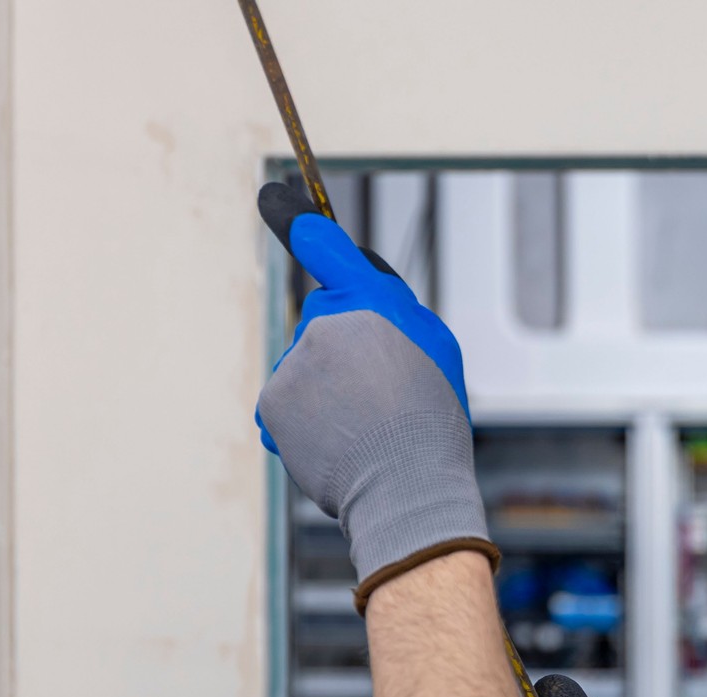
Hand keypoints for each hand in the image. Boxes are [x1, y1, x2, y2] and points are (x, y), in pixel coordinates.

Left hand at [254, 182, 495, 608]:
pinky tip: (336, 444)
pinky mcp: (272, 403)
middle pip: (324, 324)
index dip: (303, 225)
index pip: (327, 248)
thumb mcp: (434, 349)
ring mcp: (293, 364)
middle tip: (382, 396)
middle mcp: (324, 322)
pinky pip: (287, 404)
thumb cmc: (430, 421)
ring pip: (305, 368)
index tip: (276, 197)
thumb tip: (354, 303)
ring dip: (326, 393)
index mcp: (370, 302)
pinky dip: (305, 423)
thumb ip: (392, 313)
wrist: (404, 489)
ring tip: (364, 430)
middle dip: (344, 351)